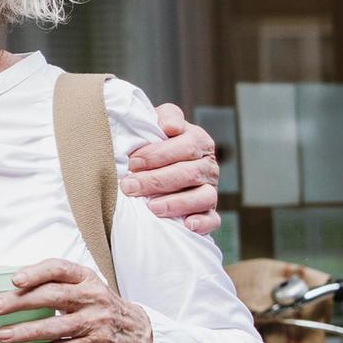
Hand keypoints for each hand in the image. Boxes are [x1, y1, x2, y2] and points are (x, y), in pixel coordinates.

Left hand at [0, 258, 153, 342]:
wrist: (135, 332)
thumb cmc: (96, 306)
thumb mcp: (83, 287)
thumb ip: (54, 283)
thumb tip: (3, 282)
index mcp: (85, 277)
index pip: (58, 268)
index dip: (35, 273)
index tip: (13, 279)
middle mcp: (92, 296)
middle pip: (52, 297)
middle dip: (19, 302)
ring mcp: (95, 321)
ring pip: (55, 326)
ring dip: (25, 331)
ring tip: (1, 334)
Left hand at [123, 101, 219, 234]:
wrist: (154, 169)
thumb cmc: (153, 145)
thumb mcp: (158, 124)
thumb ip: (166, 117)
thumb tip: (170, 127)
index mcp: (198, 142)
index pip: (186, 146)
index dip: (158, 154)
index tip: (133, 162)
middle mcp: (208, 166)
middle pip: (189, 173)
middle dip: (156, 180)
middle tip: (129, 186)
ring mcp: (210, 190)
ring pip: (203, 197)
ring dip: (176, 203)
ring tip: (151, 207)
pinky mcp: (208, 213)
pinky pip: (212, 220)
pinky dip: (202, 223)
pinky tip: (186, 224)